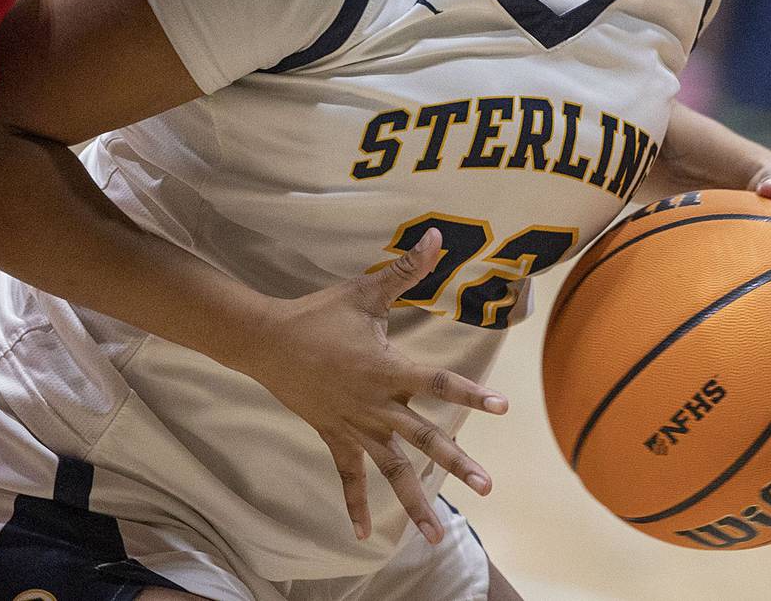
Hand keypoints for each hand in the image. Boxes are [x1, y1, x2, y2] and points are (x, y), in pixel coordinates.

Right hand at [240, 229, 507, 544]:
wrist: (267, 341)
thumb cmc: (320, 313)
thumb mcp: (364, 291)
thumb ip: (405, 268)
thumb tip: (434, 236)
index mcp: (387, 369)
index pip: (439, 382)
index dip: (471, 393)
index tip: (502, 408)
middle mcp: (376, 404)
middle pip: (424, 437)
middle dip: (457, 462)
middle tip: (487, 486)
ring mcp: (355, 425)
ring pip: (391, 468)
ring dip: (414, 501)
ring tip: (436, 532)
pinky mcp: (334, 436)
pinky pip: (347, 475)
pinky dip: (355, 504)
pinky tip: (365, 534)